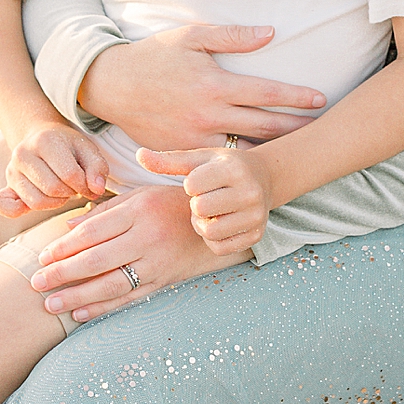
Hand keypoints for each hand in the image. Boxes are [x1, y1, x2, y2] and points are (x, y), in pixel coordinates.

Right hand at [0, 121, 115, 217]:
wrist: (41, 137)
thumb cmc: (67, 146)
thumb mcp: (88, 149)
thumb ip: (98, 167)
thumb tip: (96, 189)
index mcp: (44, 141)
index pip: (69, 175)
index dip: (85, 185)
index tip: (89, 185)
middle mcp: (23, 154)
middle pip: (52, 189)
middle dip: (70, 193)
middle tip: (75, 187)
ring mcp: (11, 171)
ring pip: (36, 202)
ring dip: (55, 202)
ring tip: (62, 191)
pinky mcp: (7, 185)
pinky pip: (5, 206)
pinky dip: (17, 211)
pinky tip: (32, 205)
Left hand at [26, 186, 248, 322]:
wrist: (216, 222)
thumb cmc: (171, 203)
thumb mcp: (140, 195)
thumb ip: (104, 211)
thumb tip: (69, 229)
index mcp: (140, 211)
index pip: (93, 233)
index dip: (65, 247)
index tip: (43, 257)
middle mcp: (148, 238)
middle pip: (97, 260)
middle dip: (63, 274)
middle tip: (36, 283)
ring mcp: (158, 264)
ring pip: (111, 285)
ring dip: (78, 297)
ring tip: (51, 305)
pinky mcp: (164, 282)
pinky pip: (130, 298)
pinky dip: (104, 308)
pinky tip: (81, 314)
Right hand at [76, 25, 325, 149]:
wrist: (111, 85)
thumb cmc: (154, 56)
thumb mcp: (191, 37)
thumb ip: (232, 36)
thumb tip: (271, 33)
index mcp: (215, 85)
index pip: (267, 93)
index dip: (297, 98)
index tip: (320, 99)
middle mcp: (208, 115)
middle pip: (264, 127)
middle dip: (296, 128)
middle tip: (322, 129)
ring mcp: (195, 138)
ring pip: (244, 150)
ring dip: (272, 151)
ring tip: (297, 150)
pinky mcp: (182, 151)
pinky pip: (217, 161)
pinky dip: (239, 163)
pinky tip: (258, 165)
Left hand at [136, 145, 274, 255]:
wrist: (264, 178)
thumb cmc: (222, 167)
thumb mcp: (199, 159)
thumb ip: (168, 160)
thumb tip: (139, 154)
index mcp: (233, 169)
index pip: (192, 185)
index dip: (190, 185)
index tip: (201, 181)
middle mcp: (250, 192)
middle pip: (200, 209)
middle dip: (196, 206)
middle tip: (205, 198)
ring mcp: (256, 216)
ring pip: (210, 231)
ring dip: (203, 224)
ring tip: (210, 212)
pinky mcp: (256, 236)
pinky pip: (220, 248)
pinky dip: (213, 240)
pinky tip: (219, 224)